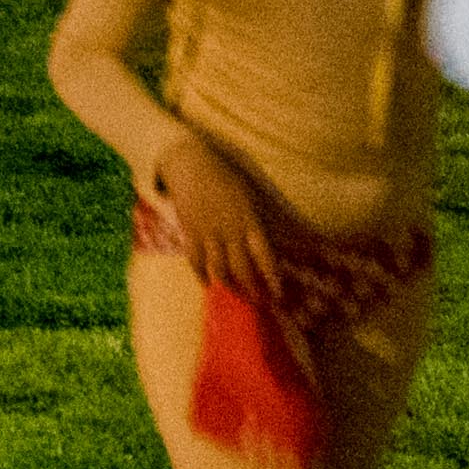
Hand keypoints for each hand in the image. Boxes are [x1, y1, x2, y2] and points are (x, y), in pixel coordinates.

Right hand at [149, 134, 279, 302]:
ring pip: (219, 269)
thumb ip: (257, 226)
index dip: (272, 279)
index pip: (265, 257)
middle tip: (258, 303)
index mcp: (249, 220)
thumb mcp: (248, 200)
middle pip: (243, 269)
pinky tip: (208, 285)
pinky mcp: (190, 232)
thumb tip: (272, 252)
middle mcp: (230, 230)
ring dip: (229, 287)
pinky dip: (202, 276)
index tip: (278, 295)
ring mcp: (208, 232)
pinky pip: (196, 261)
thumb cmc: (225, 181)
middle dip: (252, 290)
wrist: (191, 165)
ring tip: (236, 296)